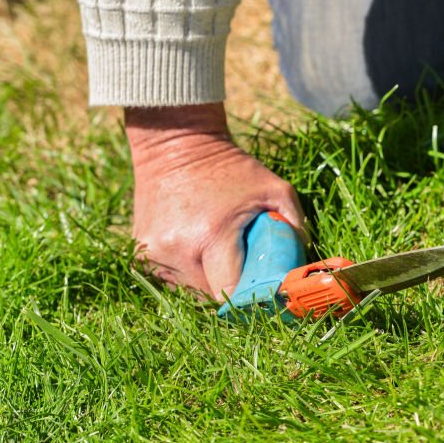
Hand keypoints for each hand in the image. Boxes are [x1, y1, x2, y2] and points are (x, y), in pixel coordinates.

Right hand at [125, 103, 305, 300]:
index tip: (264, 292)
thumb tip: (302, 269)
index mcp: (210, 235)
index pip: (231, 293)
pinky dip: (190, 273)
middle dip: (232, 289)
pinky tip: (198, 248)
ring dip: (209, 282)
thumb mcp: (275, 189)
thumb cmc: (233, 169)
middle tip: (245, 268)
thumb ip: (294, 228)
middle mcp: (176, 250)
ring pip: (190, 293)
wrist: (177, 144)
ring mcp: (153, 254)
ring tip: (219, 253)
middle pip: (211, 297)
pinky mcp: (141, 255)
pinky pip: (173, 281)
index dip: (250, 297)